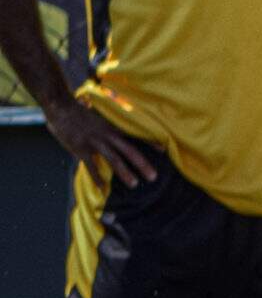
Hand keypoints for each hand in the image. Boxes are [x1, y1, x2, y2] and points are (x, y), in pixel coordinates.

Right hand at [41, 96, 155, 186]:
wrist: (62, 109)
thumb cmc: (82, 112)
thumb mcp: (101, 116)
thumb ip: (110, 125)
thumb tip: (119, 131)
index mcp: (114, 126)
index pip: (137, 134)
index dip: (150, 141)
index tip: (163, 150)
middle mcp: (108, 134)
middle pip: (129, 150)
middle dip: (142, 164)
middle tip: (153, 177)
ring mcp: (95, 142)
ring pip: (113, 159)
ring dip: (125, 173)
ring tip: (134, 184)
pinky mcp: (81, 149)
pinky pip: (91, 166)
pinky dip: (97, 178)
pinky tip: (102, 188)